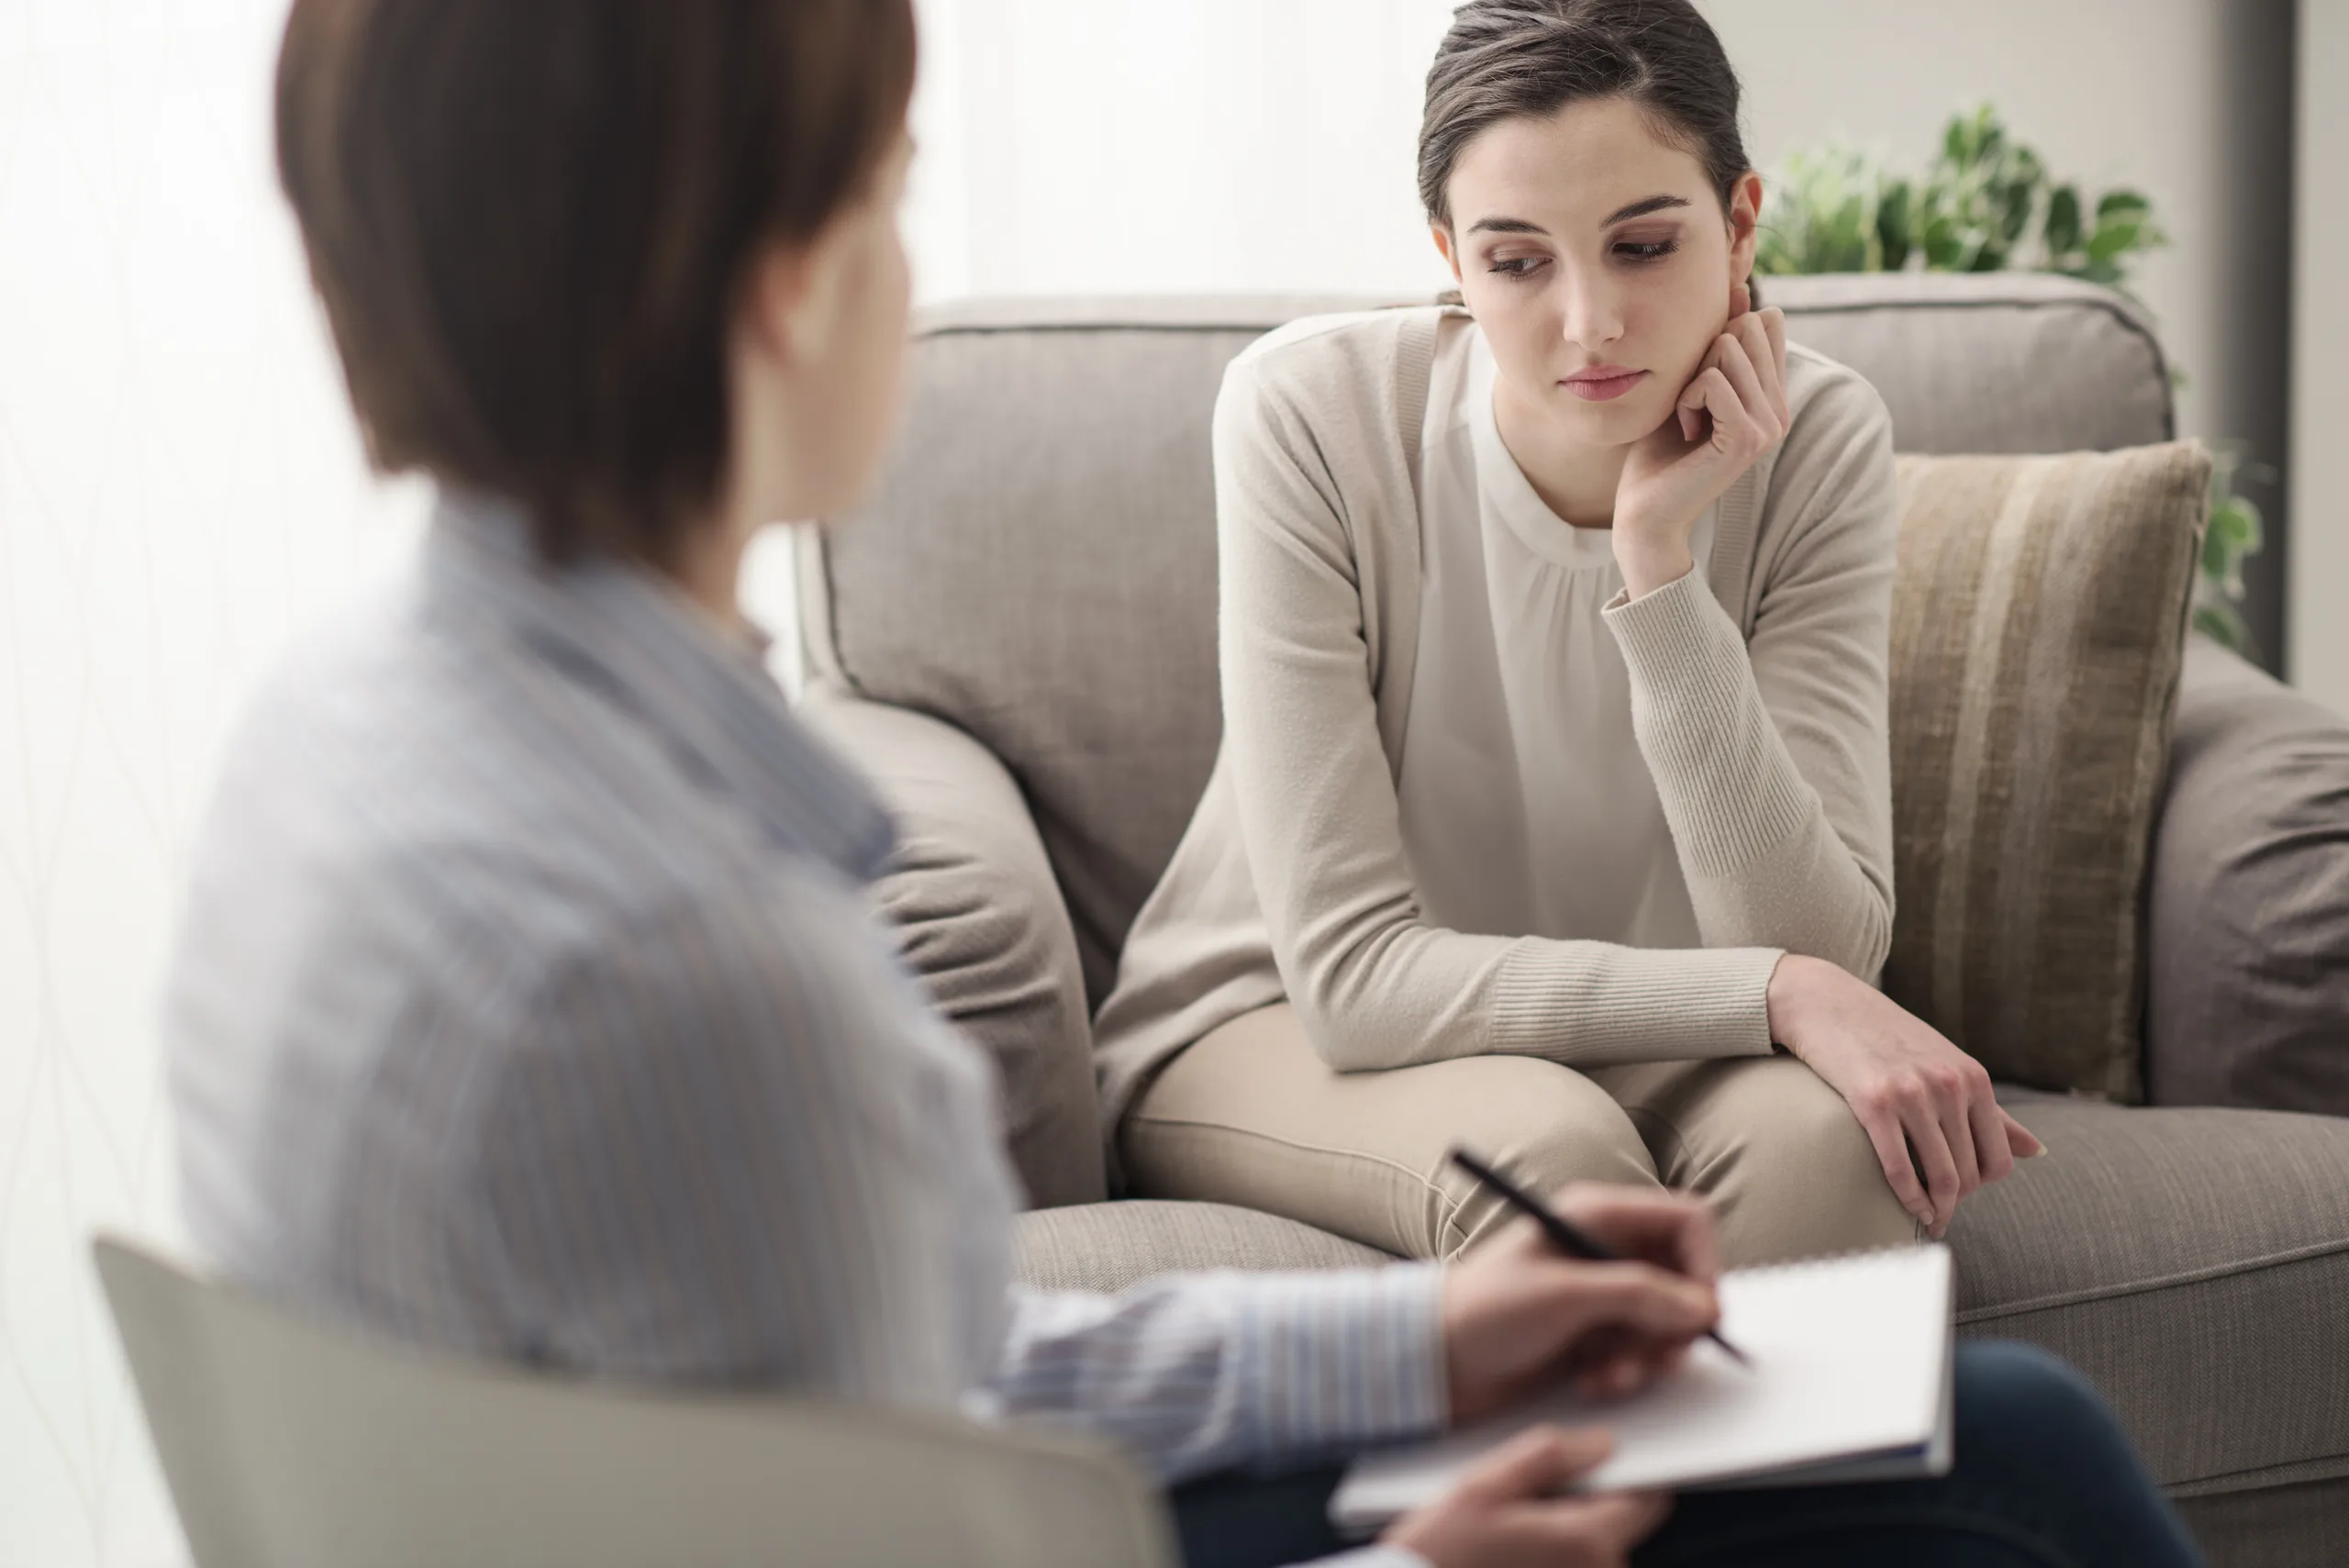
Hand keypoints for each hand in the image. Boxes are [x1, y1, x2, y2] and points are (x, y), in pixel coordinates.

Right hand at [1383, 1426, 1669, 1567]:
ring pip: (1597, 1546)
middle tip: (1530, 1497)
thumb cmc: (1444, 1550)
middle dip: (1589, 1502)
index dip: (1625, 1474)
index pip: (1649, 1498)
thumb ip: (1550, 1456)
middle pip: (1622, 1524)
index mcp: (1585, 1540)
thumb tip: (1604, 1442)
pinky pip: (1577, 1564)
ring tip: (1513, 1527)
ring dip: (1568, 1530)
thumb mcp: (1485, 1485)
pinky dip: (1555, 1552)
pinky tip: (1513, 1547)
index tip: (1596, 1464)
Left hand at [1440, 1185, 1720, 1426]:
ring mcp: (1603, 1294)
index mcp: (1598, 1215)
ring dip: (1649, 1356)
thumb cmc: (1484, 1310)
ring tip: (1611, 1373)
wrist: (1436, 1361)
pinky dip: (1627, 1371)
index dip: (1705, 1265)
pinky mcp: (1596, 1334)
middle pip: (1685, 1278)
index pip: (1687, 1221)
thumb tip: (1704, 1308)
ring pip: (1668, 1322)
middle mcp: (1607, 1249)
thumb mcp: (1565, 1296)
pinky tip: (1592, 1381)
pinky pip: (1642, 1351)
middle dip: (1676, 1324)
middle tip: (1660, 1356)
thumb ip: (1639, 1296)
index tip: (1703, 1314)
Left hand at [1613, 291, 1790, 599]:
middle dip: (1702, 357)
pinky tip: (1685, 431)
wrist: (1644, 510)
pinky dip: (1686, 399)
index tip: (1698, 383)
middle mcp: (1780, 409)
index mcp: (1773, 395)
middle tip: (1691, 405)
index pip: (1764, 323)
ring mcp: (1770, 425)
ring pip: (1727, 349)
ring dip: (1690, 381)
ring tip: (1688, 420)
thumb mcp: (1689, 383)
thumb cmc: (1657, 450)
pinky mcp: (1748, 438)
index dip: (1719, 336)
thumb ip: (1716, 341)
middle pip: (1745, 328)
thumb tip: (1740, 289)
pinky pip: (1713, 381)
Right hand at [1766, 953, 2047, 1238]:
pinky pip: (1899, 1168)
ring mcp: (1912, 1093)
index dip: (1981, 1186)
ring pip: (1939, 1176)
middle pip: (1968, 1173)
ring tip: (1927, 1220)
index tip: (1960, 1193)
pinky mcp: (1872, 1102)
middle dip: (1955, 1203)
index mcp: (1973, 1078)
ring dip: (1935, 1210)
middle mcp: (1949, 1085)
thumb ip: (1992, 1112)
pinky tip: (1906, 1207)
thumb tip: (2037, 1151)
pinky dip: (1907, 1198)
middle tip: (1939, 1215)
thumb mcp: (1947, 1066)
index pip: (1997, 1157)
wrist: (1827, 1004)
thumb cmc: (1888, 1038)